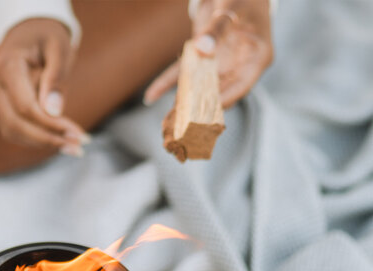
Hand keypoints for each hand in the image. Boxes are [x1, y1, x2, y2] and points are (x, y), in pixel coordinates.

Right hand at [0, 18, 88, 153]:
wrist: (29, 31)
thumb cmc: (48, 37)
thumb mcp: (59, 49)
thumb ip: (56, 79)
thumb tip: (53, 113)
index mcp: (4, 63)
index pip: (25, 106)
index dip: (51, 125)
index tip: (78, 134)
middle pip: (15, 124)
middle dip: (47, 139)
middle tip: (78, 147)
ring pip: (12, 131)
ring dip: (42, 143)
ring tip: (73, 147)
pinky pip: (14, 130)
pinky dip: (36, 138)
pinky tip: (59, 140)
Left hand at [144, 0, 272, 108]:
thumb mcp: (232, 9)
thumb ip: (218, 28)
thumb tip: (202, 47)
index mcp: (256, 57)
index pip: (241, 86)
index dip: (223, 100)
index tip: (206, 112)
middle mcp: (238, 66)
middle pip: (218, 93)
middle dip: (199, 109)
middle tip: (181, 124)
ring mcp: (219, 65)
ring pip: (199, 88)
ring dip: (182, 102)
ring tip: (167, 120)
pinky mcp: (201, 60)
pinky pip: (183, 73)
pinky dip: (166, 83)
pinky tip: (150, 96)